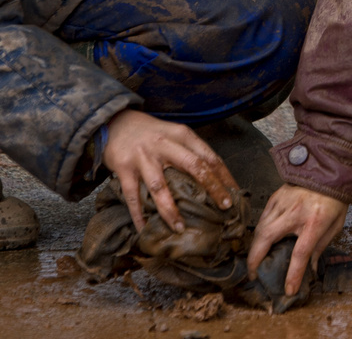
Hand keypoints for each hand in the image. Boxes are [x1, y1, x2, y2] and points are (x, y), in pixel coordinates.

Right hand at [102, 109, 239, 232]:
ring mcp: (144, 156)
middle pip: (194, 167)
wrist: (116, 122)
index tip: (235, 194)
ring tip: (181, 229)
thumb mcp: (174, 134)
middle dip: (211, 188)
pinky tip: (145, 230)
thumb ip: (191, 152)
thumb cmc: (152, 133)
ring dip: (171, 210)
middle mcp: (165, 144)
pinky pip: (132, 196)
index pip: (209, 156)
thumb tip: (215, 180)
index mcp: (181, 134)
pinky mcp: (124, 168)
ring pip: (160, 187)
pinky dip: (139, 215)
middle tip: (224, 208)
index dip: (224, 176)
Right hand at [247, 185, 348, 295]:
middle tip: (253, 274)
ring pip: (261, 227)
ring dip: (255, 246)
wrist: (329, 171)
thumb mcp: (336, 225)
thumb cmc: (334, 200)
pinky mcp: (276, 196)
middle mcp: (295, 212)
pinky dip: (259, 230)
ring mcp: (283, 202)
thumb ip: (321, 247)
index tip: (288, 289)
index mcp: (315, 221)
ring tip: (255, 261)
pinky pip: (263, 216)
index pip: (300, 253)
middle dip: (256, 259)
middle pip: (268, 238)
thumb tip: (310, 269)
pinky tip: (260, 240)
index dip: (293, 274)